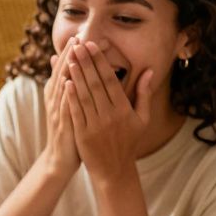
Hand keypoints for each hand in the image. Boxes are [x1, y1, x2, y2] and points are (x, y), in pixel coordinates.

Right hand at [41, 37, 80, 177]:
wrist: (59, 158)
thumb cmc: (68, 130)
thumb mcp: (64, 105)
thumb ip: (62, 82)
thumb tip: (57, 59)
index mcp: (56, 94)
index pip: (64, 68)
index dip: (71, 53)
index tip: (81, 36)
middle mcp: (54, 100)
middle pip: (61, 73)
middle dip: (70, 55)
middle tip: (79, 37)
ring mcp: (56, 112)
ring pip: (61, 86)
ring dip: (67, 69)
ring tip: (74, 53)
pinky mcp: (61, 124)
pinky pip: (63, 106)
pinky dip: (65, 93)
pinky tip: (69, 81)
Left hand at [65, 41, 153, 183]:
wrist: (115, 170)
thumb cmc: (129, 142)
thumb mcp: (142, 119)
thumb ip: (143, 94)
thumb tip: (149, 71)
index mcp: (124, 110)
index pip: (111, 81)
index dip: (100, 62)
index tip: (92, 46)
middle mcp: (111, 116)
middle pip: (96, 85)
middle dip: (87, 63)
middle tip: (78, 45)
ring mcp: (96, 126)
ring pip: (85, 96)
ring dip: (77, 76)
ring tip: (70, 58)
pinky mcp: (83, 135)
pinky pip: (77, 113)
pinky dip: (71, 98)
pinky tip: (65, 83)